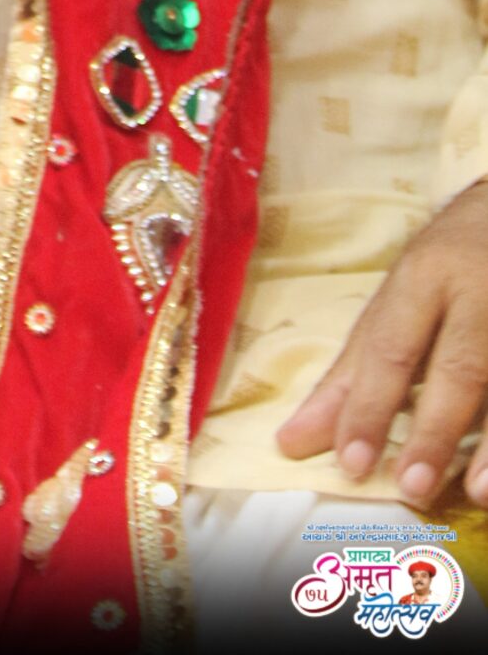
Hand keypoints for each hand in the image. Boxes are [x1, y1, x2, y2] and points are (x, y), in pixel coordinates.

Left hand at [277, 181, 487, 505]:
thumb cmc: (443, 267)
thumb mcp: (394, 303)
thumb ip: (350, 376)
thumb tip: (292, 441)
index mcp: (424, 277)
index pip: (392, 346)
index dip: (370, 406)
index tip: (351, 464)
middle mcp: (476, 292)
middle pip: (457, 366)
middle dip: (434, 429)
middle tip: (411, 487)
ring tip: (476, 494)